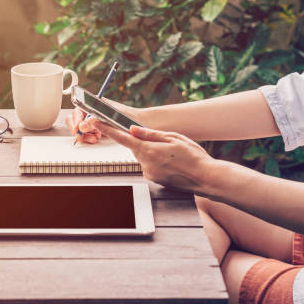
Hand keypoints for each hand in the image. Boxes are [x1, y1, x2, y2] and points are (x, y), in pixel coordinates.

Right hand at [65, 99, 138, 143]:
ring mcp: (92, 121)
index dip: (75, 119)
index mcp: (92, 104)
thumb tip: (82, 126)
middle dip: (77, 129)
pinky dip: (88, 138)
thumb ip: (95, 121)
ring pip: (78, 129)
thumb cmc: (126, 115)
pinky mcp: (95, 130)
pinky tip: (97, 138)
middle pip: (74, 120)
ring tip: (95, 137)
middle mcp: (90, 112)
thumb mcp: (110, 117)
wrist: (137, 123)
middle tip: (82, 135)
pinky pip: (85, 135)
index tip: (77, 128)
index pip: (77, 111)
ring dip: (84, 135)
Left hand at [95, 120, 217, 194]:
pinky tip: (172, 162)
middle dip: (143, 142)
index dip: (108, 129)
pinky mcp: (155, 180)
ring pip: (144, 157)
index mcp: (149, 150)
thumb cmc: (193, 156)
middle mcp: (146, 164)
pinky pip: (150, 166)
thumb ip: (150, 134)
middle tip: (163, 141)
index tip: (96, 122)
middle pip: (135, 148)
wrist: (206, 178)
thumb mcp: (173, 137)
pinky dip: (157, 161)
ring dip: (152, 152)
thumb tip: (132, 130)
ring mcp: (150, 174)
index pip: (122, 138)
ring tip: (172, 154)